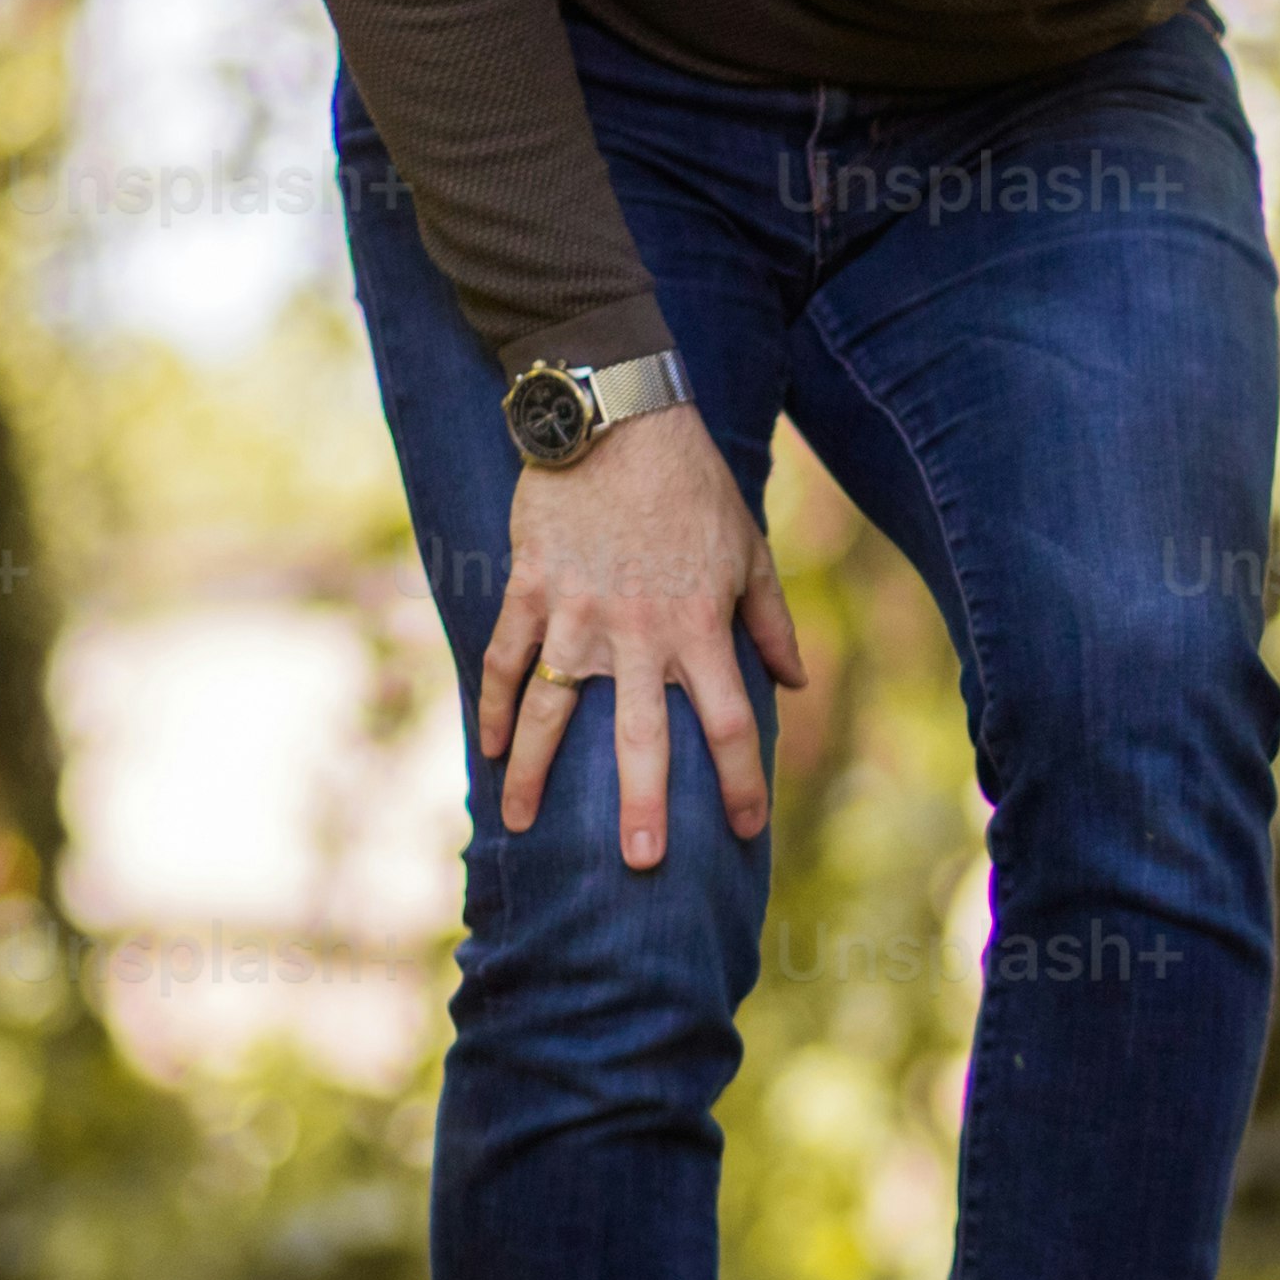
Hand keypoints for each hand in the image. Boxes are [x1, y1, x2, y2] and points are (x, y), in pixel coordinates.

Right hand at [476, 398, 807, 870]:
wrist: (616, 417)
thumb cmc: (692, 484)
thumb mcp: (748, 548)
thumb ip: (771, 621)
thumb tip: (794, 681)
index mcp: (700, 626)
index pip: (732, 722)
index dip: (744, 781)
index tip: (748, 828)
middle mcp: (638, 632)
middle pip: (641, 738)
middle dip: (642, 806)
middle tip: (640, 862)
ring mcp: (576, 614)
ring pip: (550, 710)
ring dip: (532, 773)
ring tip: (519, 824)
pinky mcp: (529, 589)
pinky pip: (503, 658)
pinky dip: (490, 706)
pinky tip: (485, 749)